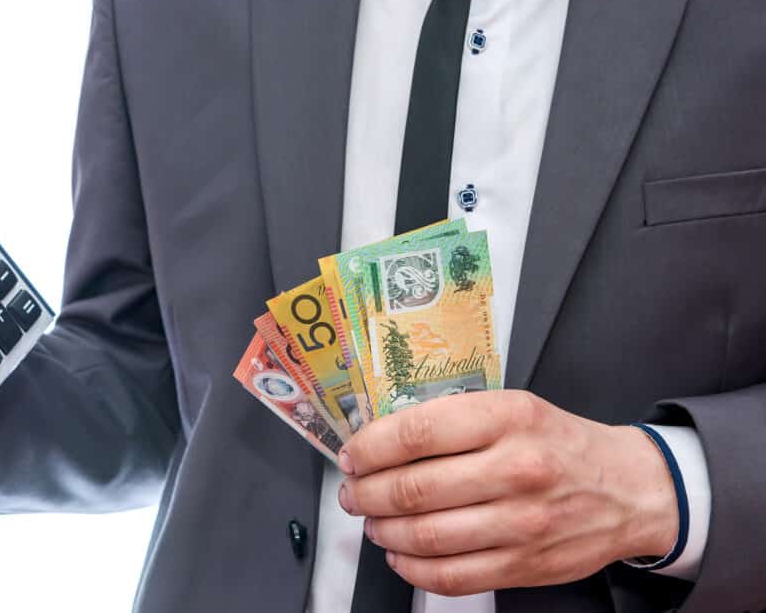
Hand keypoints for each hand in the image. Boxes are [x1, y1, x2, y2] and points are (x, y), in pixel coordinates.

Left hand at [337, 390, 678, 596]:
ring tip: (372, 521)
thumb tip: (380, 439)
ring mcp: (523, 522)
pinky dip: (411, 568)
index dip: (371, 448)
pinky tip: (400, 553)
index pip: (417, 433)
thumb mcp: (513, 408)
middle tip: (353, 492)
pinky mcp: (526, 565)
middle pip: (414, 489)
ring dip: (382, 530)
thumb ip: (453, 420)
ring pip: (426, 536)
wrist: (631, 489)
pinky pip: (451, 576)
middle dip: (366, 493)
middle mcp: (517, 469)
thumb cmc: (559, 444)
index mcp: (508, 419)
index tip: (352, 455)